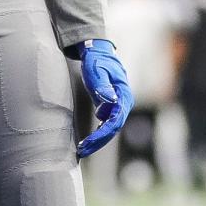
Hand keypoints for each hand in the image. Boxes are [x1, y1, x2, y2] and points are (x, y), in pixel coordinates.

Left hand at [76, 39, 133, 157]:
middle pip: (113, 128)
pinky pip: (106, 125)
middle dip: (98, 141)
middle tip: (82, 150)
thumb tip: (111, 102)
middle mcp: (124, 103)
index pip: (115, 120)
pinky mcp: (111, 108)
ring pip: (110, 129)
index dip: (102, 133)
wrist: (99, 54)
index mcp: (124, 95)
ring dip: (98, 141)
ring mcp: (118, 107)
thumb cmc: (97, 61)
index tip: (89, 142)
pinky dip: (97, 134)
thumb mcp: (97, 71)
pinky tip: (86, 142)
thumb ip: (103, 86)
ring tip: (82, 150)